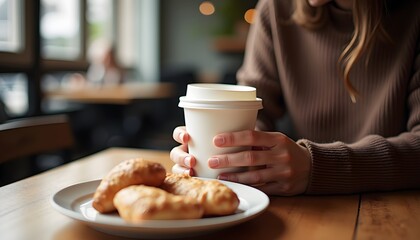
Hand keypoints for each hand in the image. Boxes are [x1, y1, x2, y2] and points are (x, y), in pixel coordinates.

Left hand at [170, 127, 310, 195]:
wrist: (312, 168)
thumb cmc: (286, 150)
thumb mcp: (277, 140)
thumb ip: (258, 139)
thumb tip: (229, 133)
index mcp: (278, 140)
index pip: (252, 136)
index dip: (233, 138)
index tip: (216, 139)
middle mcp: (282, 155)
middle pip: (250, 158)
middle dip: (228, 160)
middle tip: (212, 161)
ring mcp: (283, 173)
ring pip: (254, 176)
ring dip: (234, 176)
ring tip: (219, 175)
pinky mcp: (283, 187)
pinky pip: (261, 187)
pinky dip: (247, 186)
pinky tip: (235, 185)